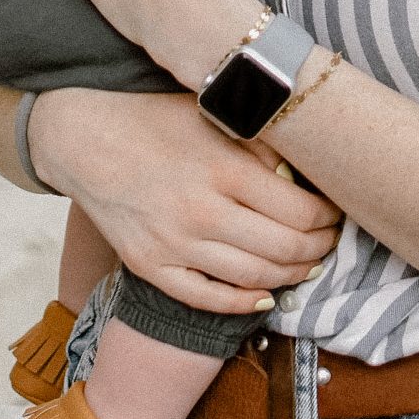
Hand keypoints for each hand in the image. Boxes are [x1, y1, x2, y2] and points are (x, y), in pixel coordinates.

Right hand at [30, 84, 340, 311]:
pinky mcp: (151, 266)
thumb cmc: (155, 120)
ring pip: (254, 278)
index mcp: (224, 169)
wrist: (83, 138)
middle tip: (329, 242)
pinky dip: (243, 303)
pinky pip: (207, 298)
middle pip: (285, 249)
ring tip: (306, 266)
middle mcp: (202, 211)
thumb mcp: (213, 114)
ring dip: (291, 277)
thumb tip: (303, 175)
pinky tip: (264, 297)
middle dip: (319, 249)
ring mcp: (175, 244)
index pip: (301, 210)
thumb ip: (260, 145)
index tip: (335, 212)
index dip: (328, 217)